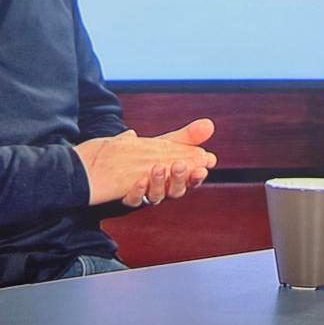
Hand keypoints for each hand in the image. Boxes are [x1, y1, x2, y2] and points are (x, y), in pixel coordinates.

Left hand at [74, 119, 216, 205]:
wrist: (114, 161)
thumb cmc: (148, 155)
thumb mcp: (168, 143)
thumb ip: (188, 136)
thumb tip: (209, 124)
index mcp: (176, 178)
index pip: (191, 179)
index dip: (197, 175)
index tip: (204, 166)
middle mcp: (163, 190)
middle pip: (176, 190)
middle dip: (180, 178)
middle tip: (180, 164)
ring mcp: (146, 195)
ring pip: (156, 196)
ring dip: (159, 182)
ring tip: (158, 167)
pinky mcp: (128, 198)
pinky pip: (134, 200)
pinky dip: (138, 191)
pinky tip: (139, 180)